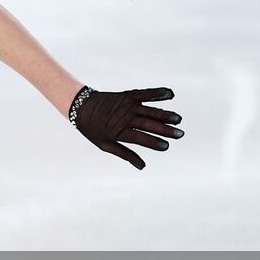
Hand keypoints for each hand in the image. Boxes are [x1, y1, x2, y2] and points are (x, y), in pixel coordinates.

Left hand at [68, 86, 183, 169]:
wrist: (80, 106)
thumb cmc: (93, 129)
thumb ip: (125, 154)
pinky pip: (144, 93)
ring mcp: (126, 105)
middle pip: (148, 124)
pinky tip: (170, 93)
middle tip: (180, 134)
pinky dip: (157, 93)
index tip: (166, 146)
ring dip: (165, 114)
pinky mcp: (127, 95)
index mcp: (118, 132)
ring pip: (149, 110)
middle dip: (165, 130)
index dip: (153, 142)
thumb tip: (142, 167)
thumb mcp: (105, 145)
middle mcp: (124, 118)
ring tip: (178, 119)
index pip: (139, 138)